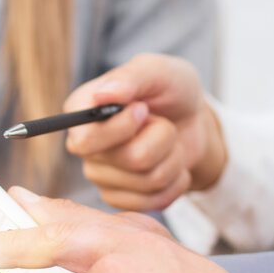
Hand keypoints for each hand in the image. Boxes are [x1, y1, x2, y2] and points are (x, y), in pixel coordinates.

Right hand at [64, 53, 226, 211]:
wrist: (192, 121)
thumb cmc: (171, 90)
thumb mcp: (158, 71)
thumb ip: (131, 77)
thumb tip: (103, 94)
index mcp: (81, 111)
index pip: (84, 140)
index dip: (121, 129)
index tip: (143, 109)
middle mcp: (85, 145)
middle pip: (128, 160)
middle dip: (161, 139)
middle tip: (162, 122)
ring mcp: (101, 175)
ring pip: (148, 180)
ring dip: (174, 157)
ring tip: (170, 141)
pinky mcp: (121, 198)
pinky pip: (154, 201)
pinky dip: (176, 181)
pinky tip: (173, 163)